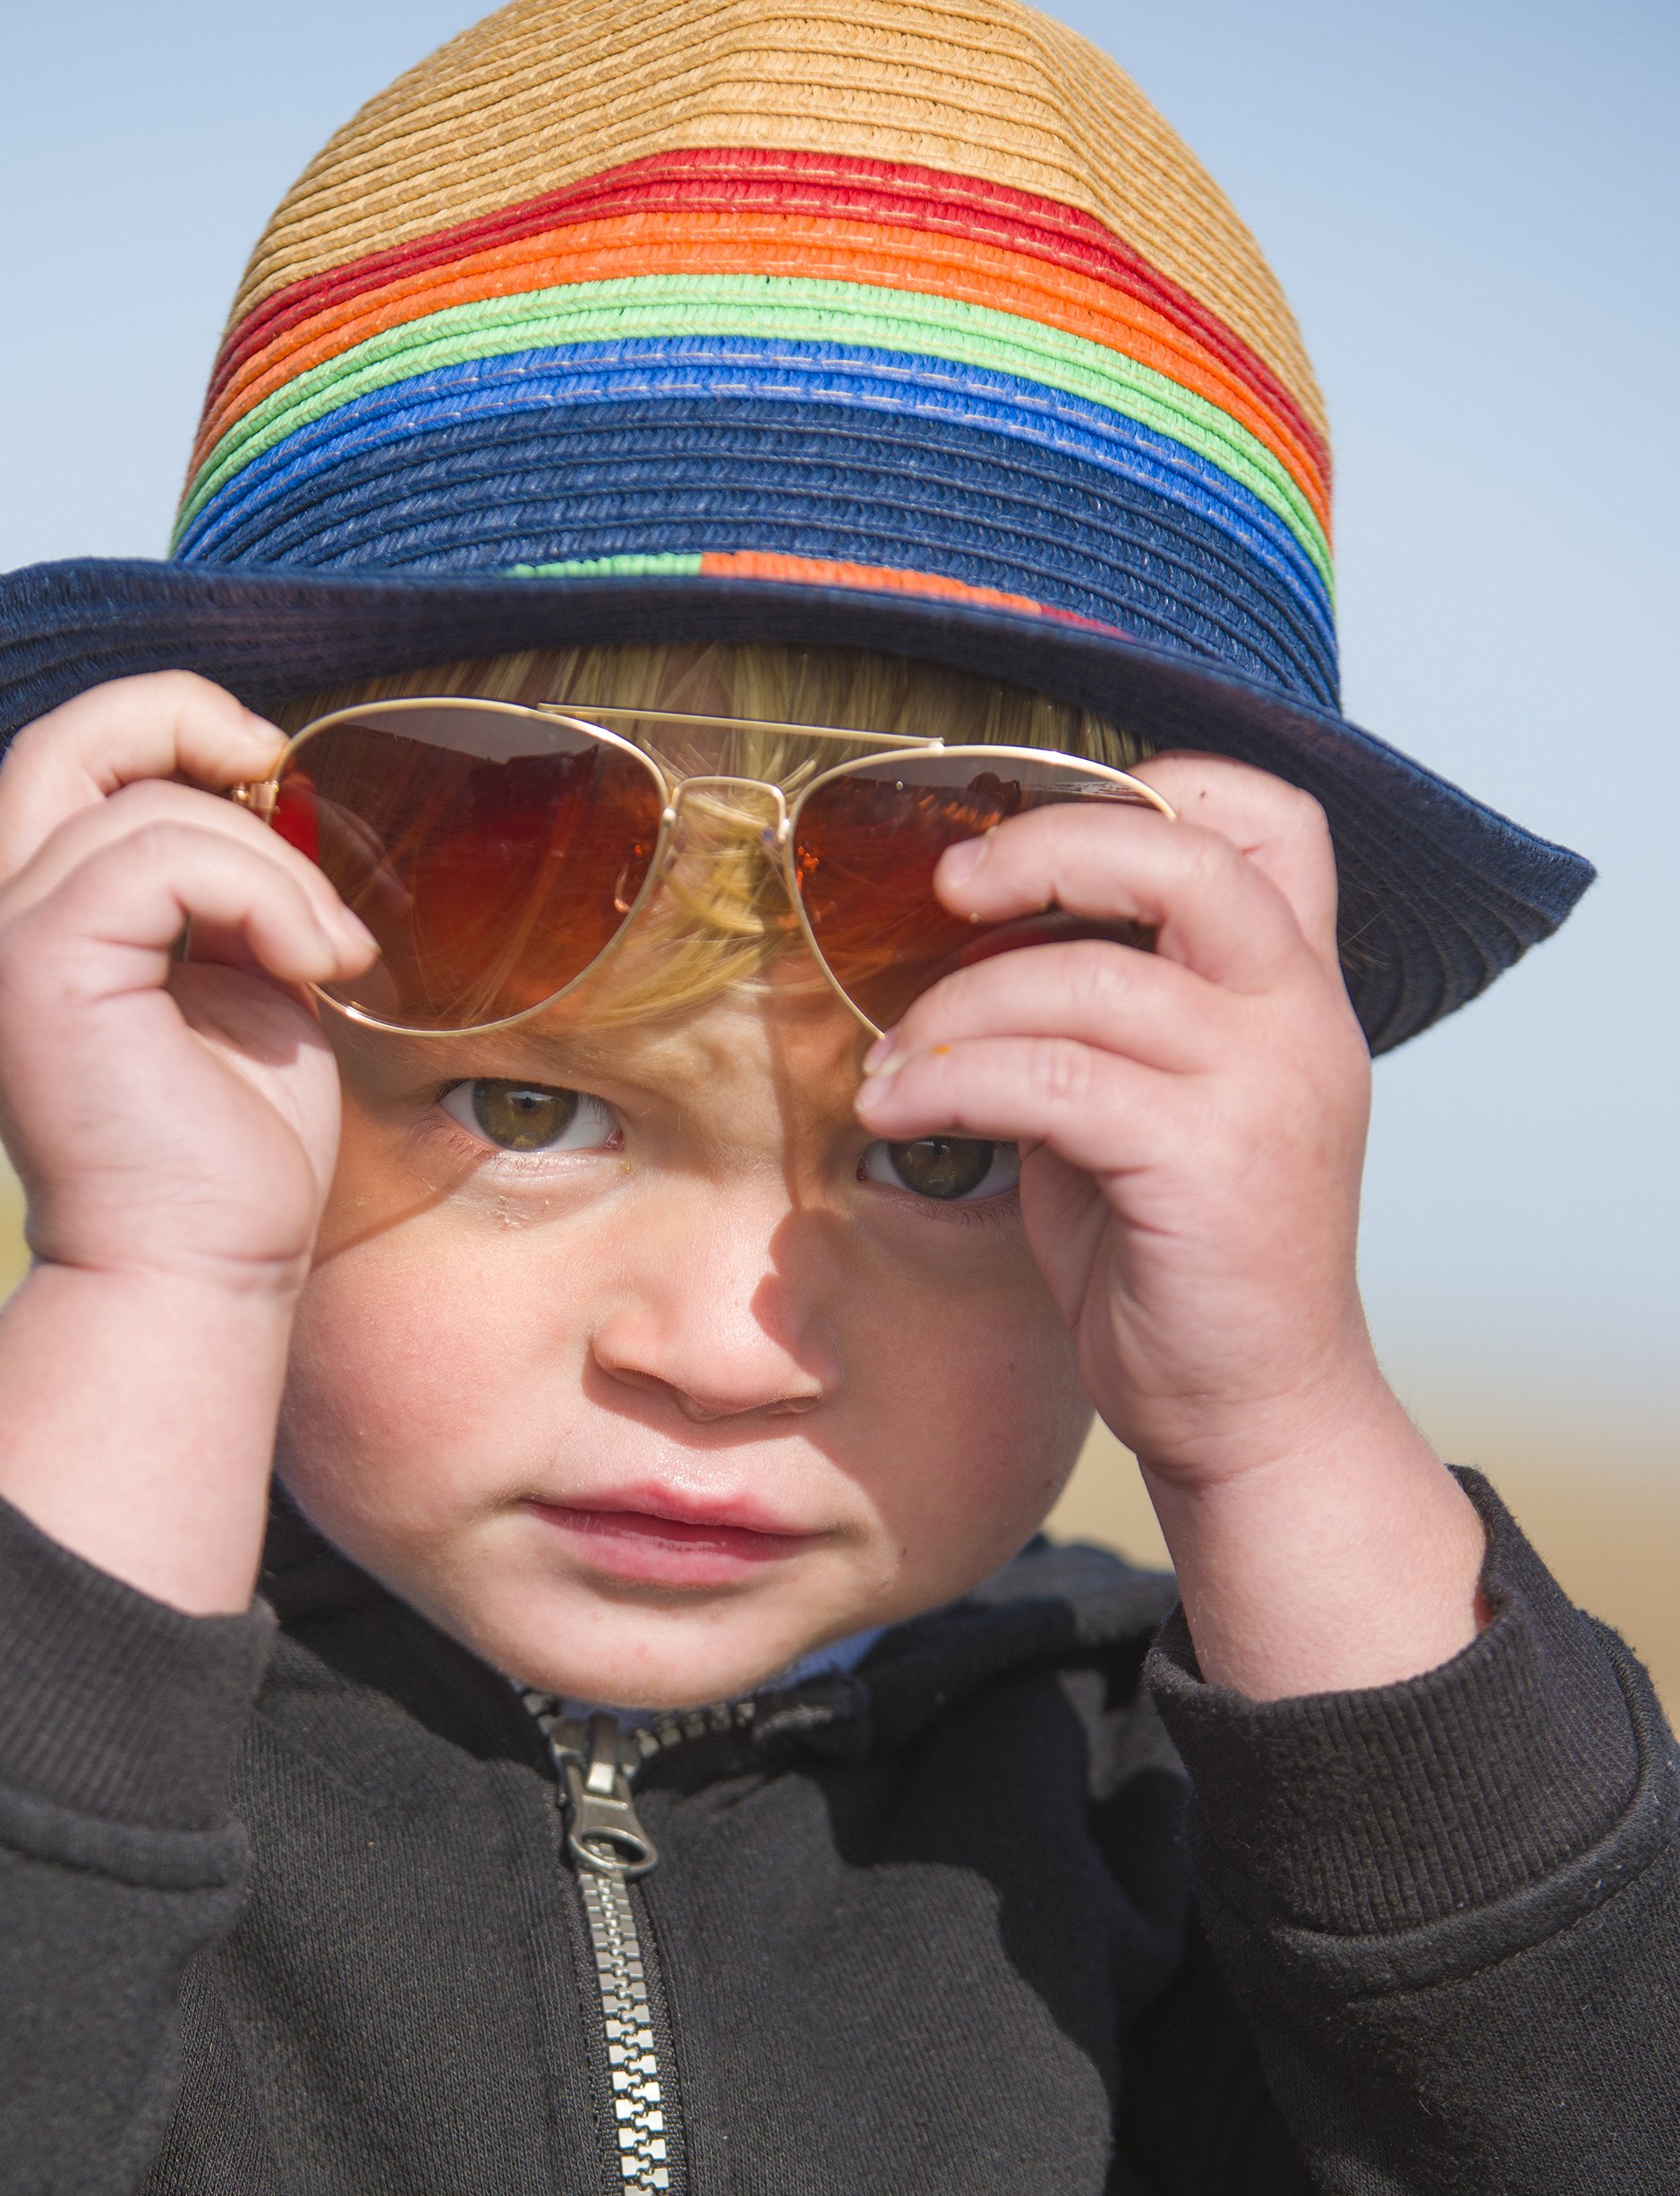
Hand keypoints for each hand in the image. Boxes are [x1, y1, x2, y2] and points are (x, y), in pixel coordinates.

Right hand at [0, 673, 376, 1291]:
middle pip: (63, 740)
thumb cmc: (232, 1165)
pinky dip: (264, 891)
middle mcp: (2, 929)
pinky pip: (162, 856)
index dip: (170, 731)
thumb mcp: (249, 993)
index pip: (75, 766)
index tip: (270, 779)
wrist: (198, 1276)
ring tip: (331, 953)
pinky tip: (316, 962)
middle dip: (181, 715)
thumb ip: (238, 901)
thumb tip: (279, 809)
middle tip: (277, 765)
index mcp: (44, 932)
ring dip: (273, 864)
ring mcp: (9, 947)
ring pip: (147, 808)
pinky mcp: (41, 971)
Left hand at [856, 757, 1485, 1695]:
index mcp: (1296, 988)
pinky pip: (1048, 1079)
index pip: (1273, 817)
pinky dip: (950, 1083)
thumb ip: (1104, 1017)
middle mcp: (1301, 1017)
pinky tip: (900, 1113)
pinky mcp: (1207, 1162)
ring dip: (957, 1009)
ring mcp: (1265, 1085)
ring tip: (894, 1066)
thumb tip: (974, 945)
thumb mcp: (1149, 1109)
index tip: (1043, 837)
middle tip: (951, 888)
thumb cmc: (1182, 1264)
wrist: (1252, 1412)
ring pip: (1087, 979)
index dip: (1161, 783)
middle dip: (1048, 848)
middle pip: (1186, 853)